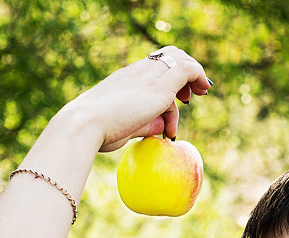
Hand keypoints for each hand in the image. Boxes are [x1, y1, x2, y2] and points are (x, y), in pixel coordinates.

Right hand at [67, 46, 211, 151]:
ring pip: (179, 58)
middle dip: (184, 70)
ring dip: (194, 73)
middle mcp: (137, 72)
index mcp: (125, 78)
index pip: (152, 65)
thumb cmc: (97, 131)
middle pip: (168, 55)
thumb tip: (163, 128)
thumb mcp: (125, 127)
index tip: (178, 96)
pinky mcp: (159, 88)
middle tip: (191, 94)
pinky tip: (204, 87)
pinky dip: (199, 75)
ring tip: (202, 92)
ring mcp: (148, 77)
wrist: (84, 124)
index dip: (169, 74)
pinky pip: (186, 69)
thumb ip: (145, 124)